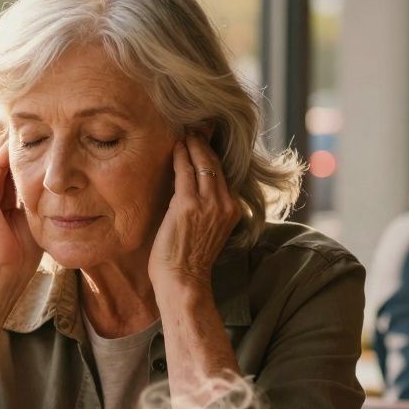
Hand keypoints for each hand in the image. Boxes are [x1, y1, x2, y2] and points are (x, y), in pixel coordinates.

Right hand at [0, 141, 43, 298]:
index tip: (51, 144)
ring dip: (18, 147)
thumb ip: (37, 202)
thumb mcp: (33, 220)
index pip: (12, 173)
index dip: (31, 159)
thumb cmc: (21, 256)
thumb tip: (57, 186)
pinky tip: (29, 145)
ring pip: (0, 162)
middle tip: (47, 128)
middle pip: (5, 164)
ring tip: (40, 130)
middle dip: (24, 149)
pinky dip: (10, 154)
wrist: (4, 274)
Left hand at [149, 132, 240, 291]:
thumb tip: (190, 187)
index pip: (223, 173)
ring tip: (184, 132)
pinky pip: (185, 171)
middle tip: (194, 126)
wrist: (184, 282)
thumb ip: (206, 209)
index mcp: (233, 210)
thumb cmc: (189, 261)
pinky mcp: (188, 205)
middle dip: (203, 142)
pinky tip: (175, 147)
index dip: (212, 154)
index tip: (203, 139)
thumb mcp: (207, 230)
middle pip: (215, 163)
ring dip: (192, 144)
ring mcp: (208, 204)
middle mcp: (225, 204)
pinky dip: (180, 156)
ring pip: (202, 163)